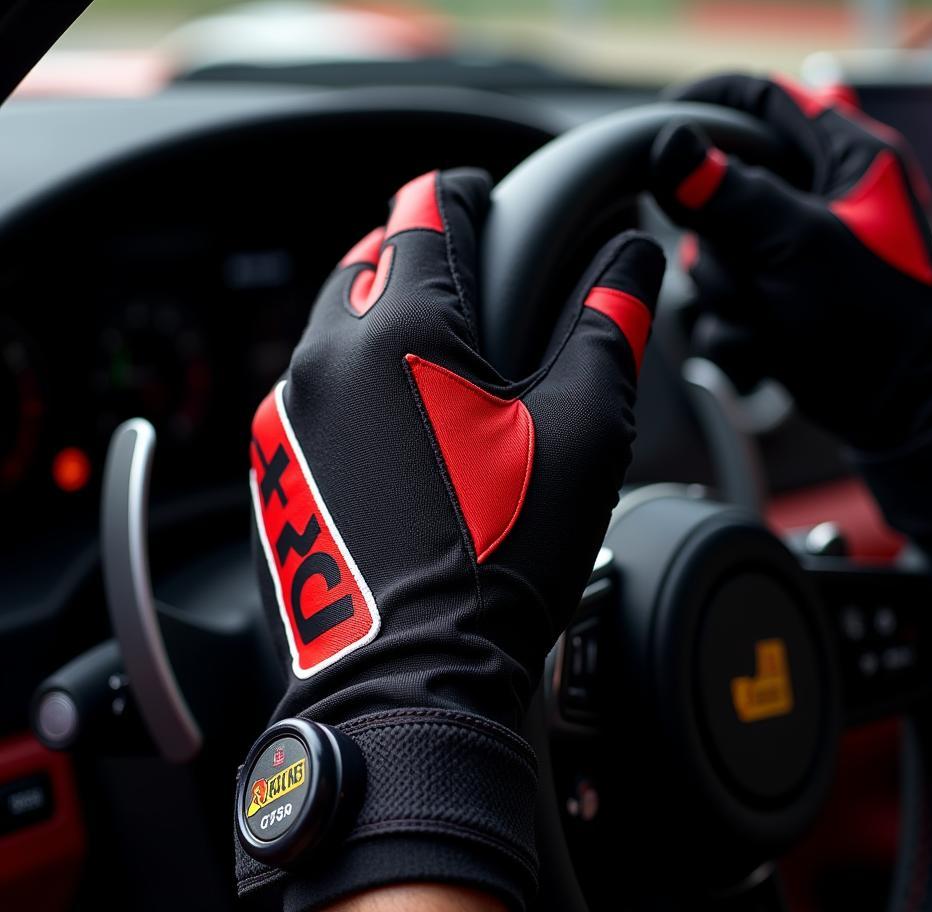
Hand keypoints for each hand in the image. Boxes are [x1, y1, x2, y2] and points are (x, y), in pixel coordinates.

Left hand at [239, 167, 663, 911]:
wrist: (414, 671)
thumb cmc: (502, 555)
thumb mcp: (584, 431)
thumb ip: (609, 326)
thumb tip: (634, 260)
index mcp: (401, 327)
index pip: (425, 212)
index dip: (463, 195)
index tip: (482, 198)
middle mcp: (323, 358)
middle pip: (368, 262)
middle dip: (417, 257)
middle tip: (469, 282)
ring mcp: (284, 416)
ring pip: (330, 327)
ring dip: (379, 321)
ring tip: (434, 360)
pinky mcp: (271, 467)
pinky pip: (308, 393)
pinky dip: (349, 385)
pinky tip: (393, 430)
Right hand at [651, 73, 931, 559]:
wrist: (907, 406)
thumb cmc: (879, 320)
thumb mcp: (798, 245)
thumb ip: (731, 196)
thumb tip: (673, 149)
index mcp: (842, 158)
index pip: (759, 102)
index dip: (705, 111)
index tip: (659, 137)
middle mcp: (813, 200)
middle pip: (722, 190)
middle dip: (716, 240)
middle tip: (740, 268)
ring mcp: (792, 255)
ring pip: (715, 255)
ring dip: (726, 294)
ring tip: (765, 316)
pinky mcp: (778, 301)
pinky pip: (724, 302)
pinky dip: (734, 327)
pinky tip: (764, 342)